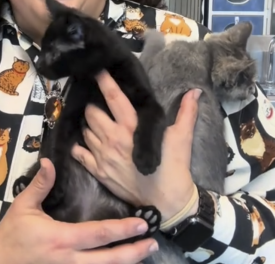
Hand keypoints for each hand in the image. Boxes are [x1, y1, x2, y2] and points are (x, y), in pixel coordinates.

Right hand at [0, 158, 158, 263]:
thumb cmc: (11, 233)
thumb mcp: (23, 206)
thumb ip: (40, 185)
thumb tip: (49, 161)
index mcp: (61, 238)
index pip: (99, 234)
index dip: (123, 230)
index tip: (142, 225)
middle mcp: (69, 260)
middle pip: (109, 260)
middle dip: (133, 251)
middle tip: (152, 242)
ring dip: (126, 263)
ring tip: (143, 253)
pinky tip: (120, 263)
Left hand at [72, 71, 200, 223]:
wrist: (167, 204)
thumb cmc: (174, 167)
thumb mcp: (182, 137)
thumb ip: (187, 112)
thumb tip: (196, 91)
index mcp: (132, 127)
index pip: (114, 97)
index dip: (105, 81)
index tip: (97, 70)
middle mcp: (113, 139)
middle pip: (92, 112)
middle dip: (93, 104)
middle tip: (97, 101)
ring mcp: (102, 156)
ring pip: (85, 130)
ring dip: (87, 123)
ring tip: (93, 119)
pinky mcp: (98, 171)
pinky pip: (79, 152)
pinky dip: (79, 144)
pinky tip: (83, 139)